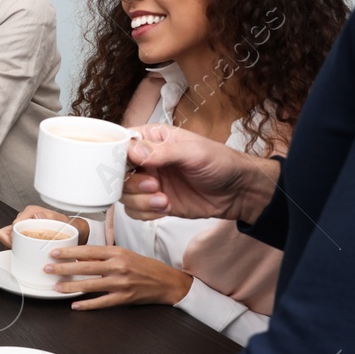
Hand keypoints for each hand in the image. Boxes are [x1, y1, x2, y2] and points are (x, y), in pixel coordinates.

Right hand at [0, 206, 88, 247]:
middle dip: (12, 242)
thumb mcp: (61, 220)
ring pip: (8, 237)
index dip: (14, 236)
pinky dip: (17, 248)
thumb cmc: (68, 225)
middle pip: (7, 231)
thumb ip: (49, 216)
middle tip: (23, 249)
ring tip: (26, 251)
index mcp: (30, 212)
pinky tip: (26, 252)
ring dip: (14, 246)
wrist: (74, 232)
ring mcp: (24, 227)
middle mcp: (25, 218)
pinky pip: (14, 242)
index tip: (19, 244)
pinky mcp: (24, 235)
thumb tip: (36, 215)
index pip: (14, 224)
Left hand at [46, 245, 192, 307]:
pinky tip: (75, 305)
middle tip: (48, 269)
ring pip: (90, 285)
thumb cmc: (145, 267)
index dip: (69, 252)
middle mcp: (118, 266)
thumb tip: (81, 259)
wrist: (167, 282)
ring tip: (57, 287)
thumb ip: (103, 257)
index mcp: (117, 252)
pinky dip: (87, 304)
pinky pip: (102, 302)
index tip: (54, 253)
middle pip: (85, 267)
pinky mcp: (125, 298)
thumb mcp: (124, 255)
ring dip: (71, 287)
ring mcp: (121, 283)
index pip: (88, 251)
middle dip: (63, 268)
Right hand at [123, 123, 277, 222]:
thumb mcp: (193, 152)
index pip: (120, 145)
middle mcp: (146, 161)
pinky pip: (135, 211)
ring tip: (163, 200)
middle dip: (132, 184)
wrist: (238, 191)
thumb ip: (162, 152)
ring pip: (124, 195)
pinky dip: (146, 213)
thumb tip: (134, 151)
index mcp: (152, 140)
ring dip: (140, 201)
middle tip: (153, 185)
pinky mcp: (155, 202)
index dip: (116, 157)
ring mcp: (150, 183)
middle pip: (117, 173)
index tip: (127, 168)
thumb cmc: (220, 163)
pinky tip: (166, 207)